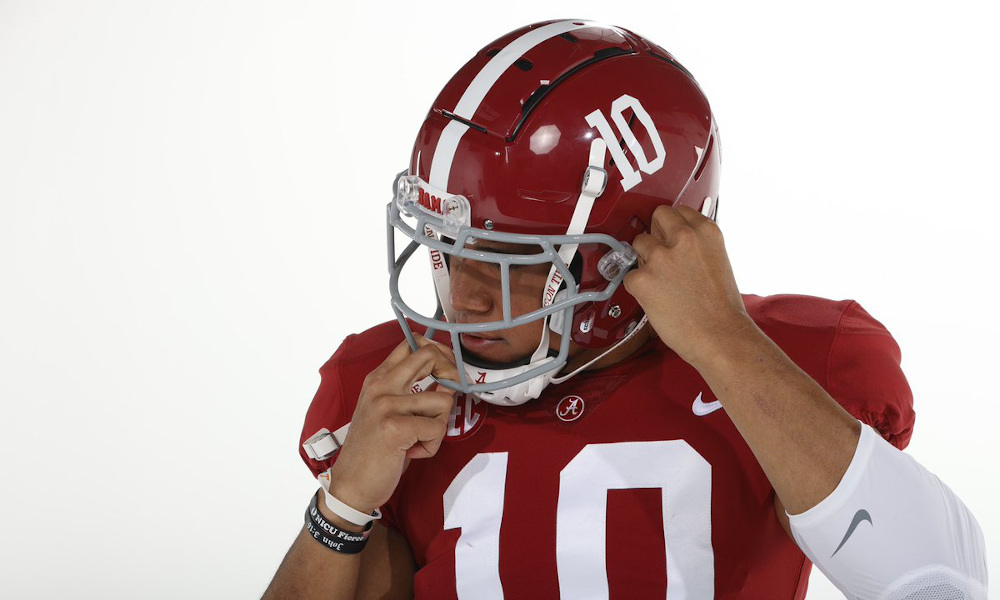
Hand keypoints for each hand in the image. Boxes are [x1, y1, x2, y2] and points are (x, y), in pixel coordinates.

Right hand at [327, 335, 459, 513]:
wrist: (351, 485)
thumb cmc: (373, 451)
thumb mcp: (386, 411)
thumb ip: (410, 391)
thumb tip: (448, 381)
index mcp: (378, 379)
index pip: (412, 343)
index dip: (439, 352)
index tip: (446, 371)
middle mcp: (381, 385)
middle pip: (429, 355)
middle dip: (451, 374)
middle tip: (447, 398)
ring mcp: (386, 405)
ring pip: (443, 400)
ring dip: (439, 426)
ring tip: (418, 440)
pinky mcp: (395, 427)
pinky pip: (437, 429)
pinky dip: (432, 446)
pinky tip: (412, 453)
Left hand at [623, 204, 752, 367]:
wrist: (719, 336)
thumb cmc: (722, 308)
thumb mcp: (718, 260)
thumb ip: (697, 246)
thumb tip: (676, 243)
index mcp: (705, 231)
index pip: (678, 211)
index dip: (673, 226)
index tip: (670, 236)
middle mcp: (682, 237)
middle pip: (657, 216)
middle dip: (656, 233)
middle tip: (660, 254)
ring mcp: (660, 256)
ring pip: (638, 242)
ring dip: (644, 259)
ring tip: (659, 281)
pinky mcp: (642, 278)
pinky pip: (630, 275)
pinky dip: (637, 287)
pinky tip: (654, 298)